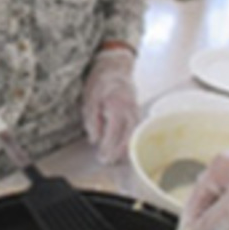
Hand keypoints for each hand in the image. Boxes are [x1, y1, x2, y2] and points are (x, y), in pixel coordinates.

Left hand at [82, 48, 138, 164]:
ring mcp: (137, 111)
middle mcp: (131, 110)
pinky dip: (130, 141)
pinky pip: (137, 131)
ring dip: (126, 149)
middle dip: (118, 153)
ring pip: (135, 136)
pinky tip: (123, 148)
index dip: (108, 148)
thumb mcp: (90, 99)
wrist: (115, 67)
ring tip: (114, 159)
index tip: (101, 157)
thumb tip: (95, 140)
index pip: (115, 133)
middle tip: (107, 162)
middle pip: (129, 138)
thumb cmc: (101, 82)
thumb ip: (93, 120)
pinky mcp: (138, 113)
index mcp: (118, 106)